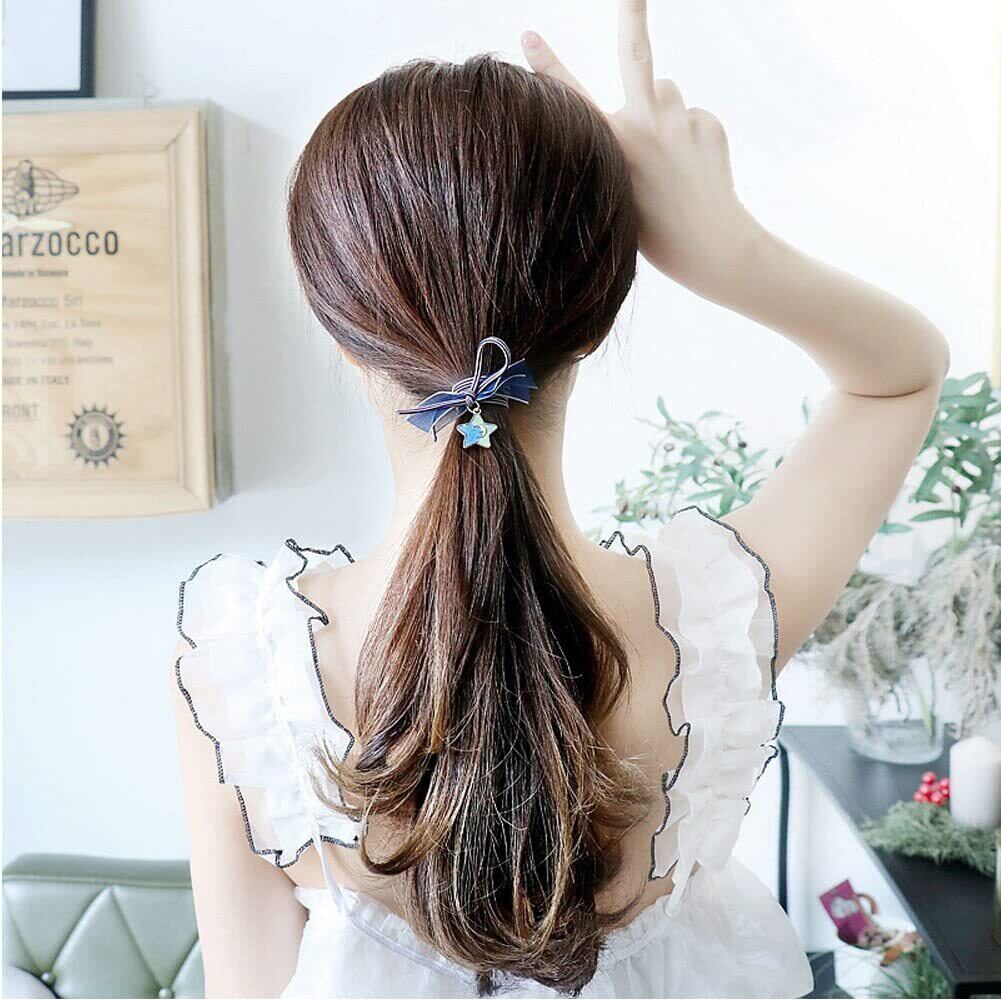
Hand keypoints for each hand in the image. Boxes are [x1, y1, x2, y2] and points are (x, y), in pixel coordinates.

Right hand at [521, 1, 764, 304]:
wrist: (710, 247)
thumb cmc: (654, 228)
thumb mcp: (620, 186)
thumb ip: (631, 129)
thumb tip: (661, 81)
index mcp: (610, 145)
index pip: (571, 96)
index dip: (546, 64)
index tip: (529, 34)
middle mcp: (642, 126)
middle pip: (635, 55)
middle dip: (632, 14)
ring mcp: (678, 123)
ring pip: (666, 91)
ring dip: (665, 112)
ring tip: (671, 158)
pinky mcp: (708, 124)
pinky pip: (694, 117)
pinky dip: (693, 137)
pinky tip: (695, 170)